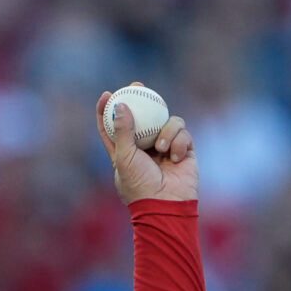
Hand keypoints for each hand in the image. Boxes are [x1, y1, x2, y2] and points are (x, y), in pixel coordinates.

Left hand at [97, 89, 196, 203]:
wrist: (166, 204)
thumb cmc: (140, 185)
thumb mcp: (124, 158)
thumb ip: (122, 131)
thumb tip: (120, 105)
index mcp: (125, 151)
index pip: (114, 127)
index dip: (108, 110)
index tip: (106, 94)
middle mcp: (145, 147)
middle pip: (143, 116)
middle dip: (141, 99)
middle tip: (137, 86)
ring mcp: (166, 147)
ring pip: (167, 121)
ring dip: (165, 130)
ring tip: (161, 148)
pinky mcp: (184, 150)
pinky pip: (183, 132)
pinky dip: (179, 142)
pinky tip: (175, 157)